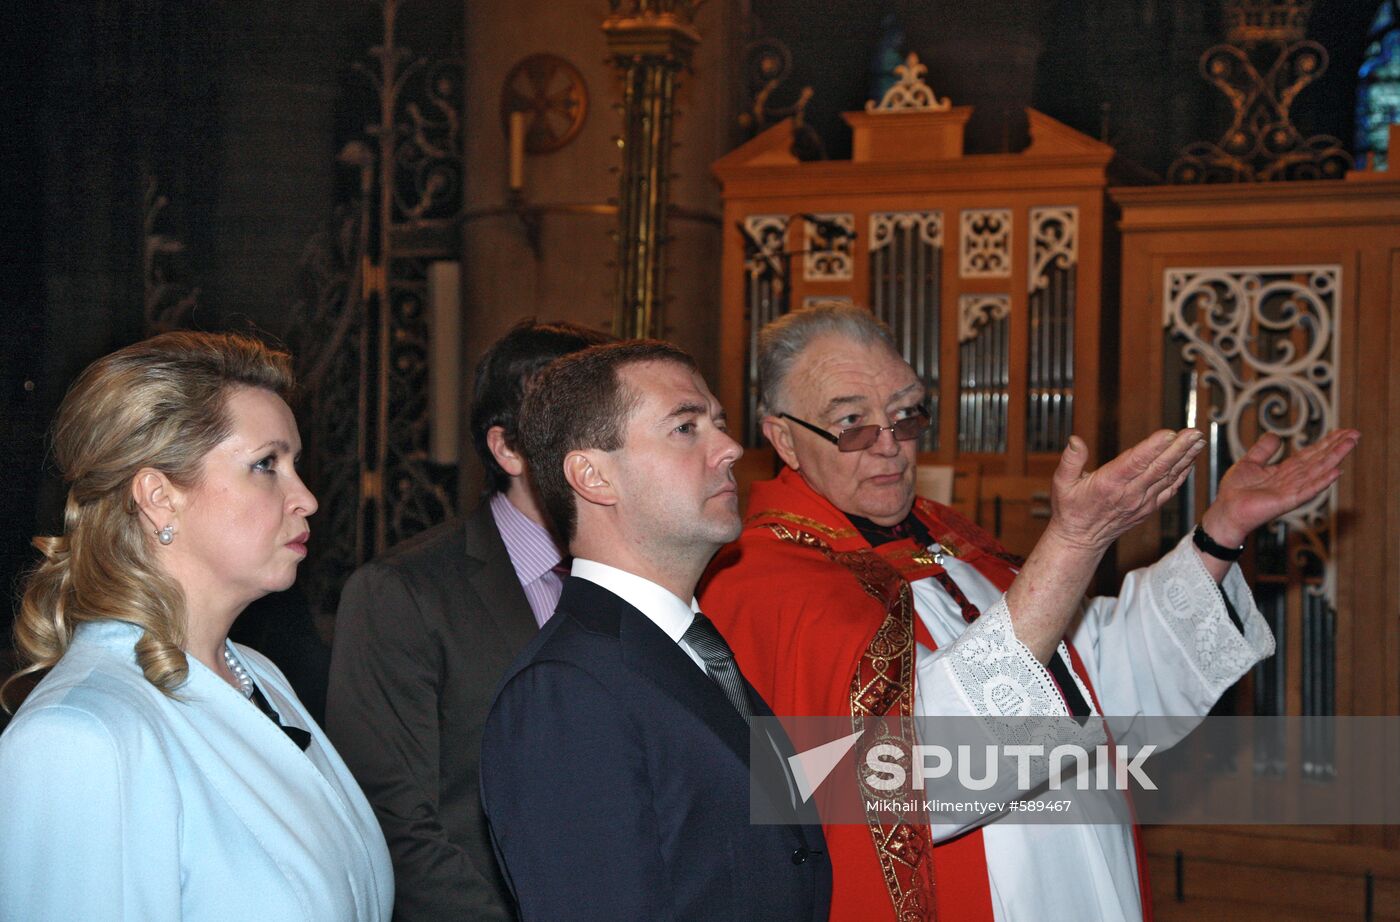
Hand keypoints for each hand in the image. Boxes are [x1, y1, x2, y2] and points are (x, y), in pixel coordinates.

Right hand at [1045, 430, 1204, 553]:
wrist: (1080, 540)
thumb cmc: (1070, 509)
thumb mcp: (1062, 483)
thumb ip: (1070, 460)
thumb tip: (1075, 440)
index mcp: (1109, 484)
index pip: (1136, 462)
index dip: (1154, 447)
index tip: (1170, 433)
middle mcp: (1129, 493)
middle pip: (1159, 467)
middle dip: (1179, 449)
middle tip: (1195, 433)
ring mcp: (1141, 502)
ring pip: (1168, 477)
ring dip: (1185, 458)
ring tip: (1199, 441)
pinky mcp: (1148, 508)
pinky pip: (1168, 489)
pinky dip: (1181, 475)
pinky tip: (1190, 462)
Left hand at [1199, 429, 1359, 547]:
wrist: (1225, 510)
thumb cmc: (1235, 490)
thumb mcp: (1249, 462)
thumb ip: (1263, 450)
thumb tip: (1276, 435)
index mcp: (1285, 471)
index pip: (1310, 454)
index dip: (1326, 443)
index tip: (1342, 431)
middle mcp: (1292, 480)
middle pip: (1319, 460)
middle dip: (1337, 447)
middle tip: (1355, 433)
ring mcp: (1292, 491)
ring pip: (1317, 471)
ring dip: (1334, 458)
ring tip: (1350, 445)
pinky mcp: (1286, 501)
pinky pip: (1307, 490)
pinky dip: (1322, 481)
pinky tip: (1336, 472)